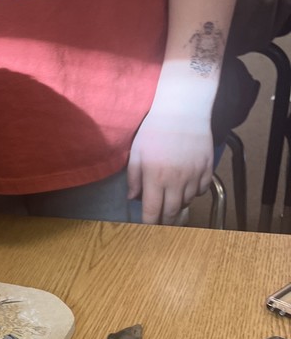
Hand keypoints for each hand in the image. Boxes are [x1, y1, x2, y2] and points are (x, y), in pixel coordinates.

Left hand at [127, 109, 213, 224]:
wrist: (184, 110)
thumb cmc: (155, 129)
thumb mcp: (137, 152)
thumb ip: (133, 177)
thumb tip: (132, 197)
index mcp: (155, 178)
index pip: (152, 211)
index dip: (149, 223)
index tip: (146, 228)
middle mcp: (176, 181)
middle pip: (172, 212)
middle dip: (165, 221)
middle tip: (160, 223)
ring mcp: (194, 175)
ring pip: (187, 202)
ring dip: (179, 205)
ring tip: (172, 200)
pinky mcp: (207, 168)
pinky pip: (202, 190)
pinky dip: (194, 193)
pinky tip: (187, 186)